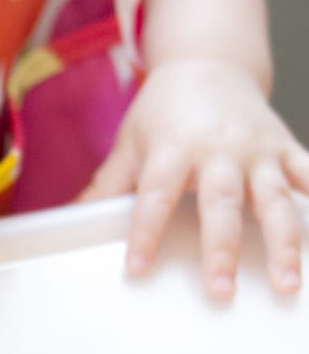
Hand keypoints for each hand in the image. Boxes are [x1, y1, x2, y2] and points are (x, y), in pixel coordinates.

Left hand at [80, 59, 308, 298]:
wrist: (209, 63)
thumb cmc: (164, 110)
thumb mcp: (130, 141)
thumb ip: (107, 184)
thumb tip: (68, 220)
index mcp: (173, 146)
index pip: (156, 194)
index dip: (145, 231)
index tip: (138, 268)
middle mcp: (219, 149)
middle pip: (221, 202)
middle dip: (222, 249)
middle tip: (220, 291)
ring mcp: (258, 150)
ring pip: (275, 200)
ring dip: (284, 243)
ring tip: (285, 284)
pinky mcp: (286, 149)